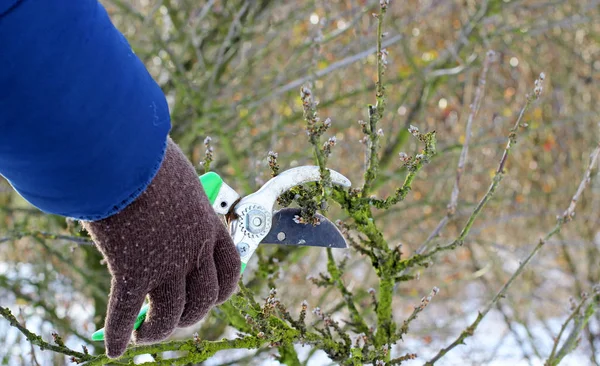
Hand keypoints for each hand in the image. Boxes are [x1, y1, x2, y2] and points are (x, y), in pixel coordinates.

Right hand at [83, 137, 240, 357]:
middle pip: (204, 300)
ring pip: (169, 315)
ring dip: (157, 330)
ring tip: (144, 333)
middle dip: (190, 314)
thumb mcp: (180, 178)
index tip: (212, 296)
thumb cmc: (149, 156)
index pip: (231, 270)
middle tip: (173, 316)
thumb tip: (172, 199)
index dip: (223, 290)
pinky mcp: (130, 271)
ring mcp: (164, 264)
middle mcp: (193, 251)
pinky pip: (125, 314)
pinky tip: (113, 348)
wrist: (122, 153)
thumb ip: (182, 199)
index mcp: (210, 226)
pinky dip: (119, 334)